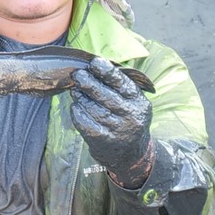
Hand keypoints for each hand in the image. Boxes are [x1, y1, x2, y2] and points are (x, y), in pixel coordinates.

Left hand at [71, 57, 154, 184]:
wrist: (131, 152)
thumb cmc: (127, 118)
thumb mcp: (132, 102)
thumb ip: (119, 86)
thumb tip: (94, 66)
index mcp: (139, 102)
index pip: (122, 83)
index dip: (107, 72)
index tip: (94, 62)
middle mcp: (131, 116)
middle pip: (106, 96)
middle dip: (89, 83)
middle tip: (78, 75)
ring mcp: (118, 130)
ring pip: (94, 109)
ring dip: (81, 98)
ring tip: (75, 91)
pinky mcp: (104, 140)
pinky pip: (86, 124)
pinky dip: (78, 114)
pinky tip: (76, 107)